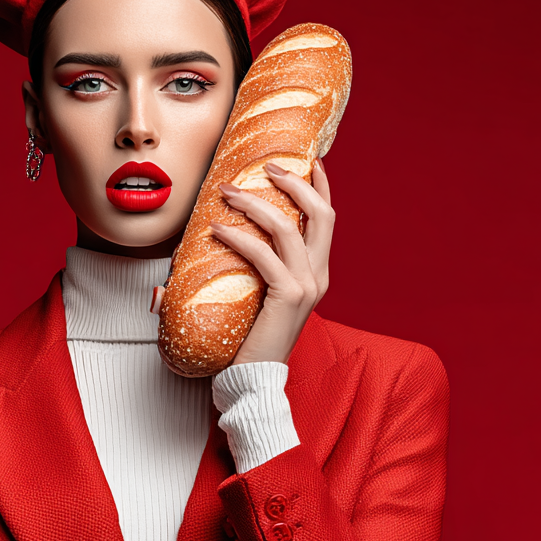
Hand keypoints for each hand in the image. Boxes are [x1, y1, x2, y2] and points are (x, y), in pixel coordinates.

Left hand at [210, 158, 333, 365]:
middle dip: (295, 182)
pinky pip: (264, 255)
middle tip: (266, 167)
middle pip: (321, 214)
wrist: (255, 379)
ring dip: (256, 203)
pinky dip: (240, 236)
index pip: (326, 220)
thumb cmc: (249, 339)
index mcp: (317, 273)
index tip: (306, 160)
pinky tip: (218, 229)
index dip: (320, 187)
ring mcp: (307, 286)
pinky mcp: (288, 296)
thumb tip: (214, 232)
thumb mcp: (257, 296)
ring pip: (290, 228)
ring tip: (227, 192)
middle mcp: (319, 276)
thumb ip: (251, 267)